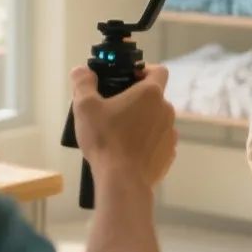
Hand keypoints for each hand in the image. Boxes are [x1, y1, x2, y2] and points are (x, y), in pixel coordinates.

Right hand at [71, 65, 178, 191]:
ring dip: (143, 122)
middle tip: (114, 110)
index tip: (128, 79)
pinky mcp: (168, 155)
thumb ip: (83, 83)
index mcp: (151, 93)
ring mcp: (170, 134)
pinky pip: (158, 142)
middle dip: (137, 101)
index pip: (158, 70)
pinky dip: (147, 143)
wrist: (122, 181)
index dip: (144, 70)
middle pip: (154, 97)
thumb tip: (81, 70)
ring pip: (157, 120)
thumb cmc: (105, 140)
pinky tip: (130, 152)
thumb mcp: (85, 107)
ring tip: (120, 135)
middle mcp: (166, 110)